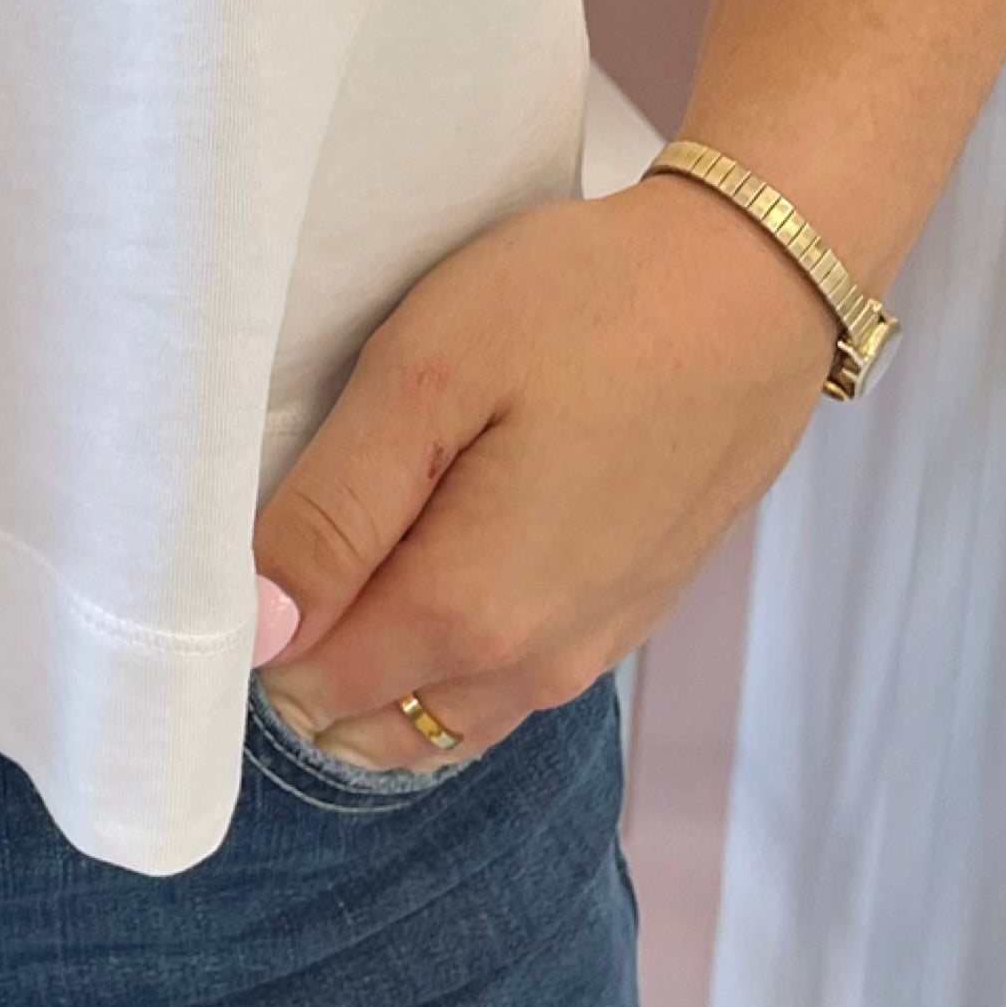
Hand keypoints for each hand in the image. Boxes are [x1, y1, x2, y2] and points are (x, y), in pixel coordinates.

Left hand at [251, 174, 837, 773]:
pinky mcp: (623, 619)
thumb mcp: (424, 376)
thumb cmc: (582, 308)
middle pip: (365, 716)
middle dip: (309, 650)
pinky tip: (438, 552)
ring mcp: (589, 651)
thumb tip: (259, 631)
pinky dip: (446, 652)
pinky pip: (503, 683)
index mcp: (469, 614)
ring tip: (360, 535)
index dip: (257, 617)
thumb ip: (333, 514)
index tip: (252, 527)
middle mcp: (533, 667)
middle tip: (301, 522)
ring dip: (376, 659)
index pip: (306, 681)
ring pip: (436, 715)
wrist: (753, 290)